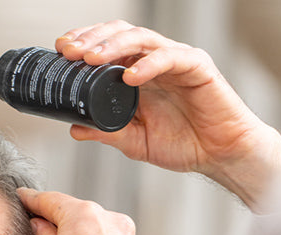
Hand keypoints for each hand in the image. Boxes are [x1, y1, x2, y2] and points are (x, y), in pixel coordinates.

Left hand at [55, 21, 280, 211]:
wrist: (219, 154)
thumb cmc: (183, 144)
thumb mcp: (133, 141)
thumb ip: (106, 132)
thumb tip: (74, 128)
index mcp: (139, 74)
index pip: (107, 47)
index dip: (84, 45)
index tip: (61, 52)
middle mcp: (155, 61)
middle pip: (120, 34)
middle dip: (91, 39)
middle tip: (69, 51)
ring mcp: (176, 60)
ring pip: (141, 39)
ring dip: (112, 46)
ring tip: (91, 58)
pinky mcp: (197, 67)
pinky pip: (170, 57)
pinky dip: (148, 64)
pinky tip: (129, 76)